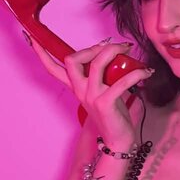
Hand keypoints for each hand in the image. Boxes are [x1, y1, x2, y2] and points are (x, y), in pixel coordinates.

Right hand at [26, 35, 153, 150]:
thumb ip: (104, 73)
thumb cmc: (114, 114)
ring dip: (114, 51)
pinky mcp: (105, 103)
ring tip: (129, 51)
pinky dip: (136, 73)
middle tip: (115, 46)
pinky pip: (120, 81)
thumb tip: (116, 52)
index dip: (42, 54)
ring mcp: (91, 97)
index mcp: (77, 87)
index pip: (53, 69)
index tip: (33, 38)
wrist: (118, 140)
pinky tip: (146, 72)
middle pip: (73, 59)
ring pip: (96, 63)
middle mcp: (80, 91)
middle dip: (93, 47)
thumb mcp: (105, 89)